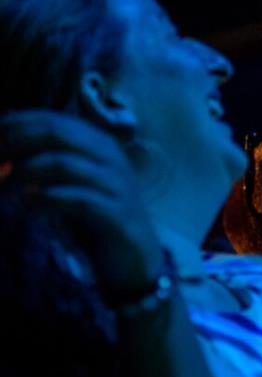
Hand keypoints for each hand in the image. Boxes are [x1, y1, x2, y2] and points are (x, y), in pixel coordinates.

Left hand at [0, 110, 164, 296]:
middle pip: (56, 133)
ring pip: (65, 163)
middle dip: (16, 143)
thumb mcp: (68, 183)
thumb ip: (43, 162)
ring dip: (26, 172)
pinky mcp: (119, 215)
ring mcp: (117, 185)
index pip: (50, 119)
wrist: (134, 258)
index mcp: (97, 143)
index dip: (14, 125)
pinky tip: (31, 207)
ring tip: (6, 187)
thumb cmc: (94, 218)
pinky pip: (80, 200)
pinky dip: (48, 200)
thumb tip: (4, 145)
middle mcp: (110, 157)